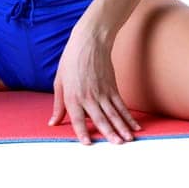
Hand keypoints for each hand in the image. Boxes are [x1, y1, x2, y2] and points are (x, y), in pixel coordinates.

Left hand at [48, 24, 143, 144]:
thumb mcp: (59, 82)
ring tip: (129, 139)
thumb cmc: (71, 61)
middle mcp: (88, 96)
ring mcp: (103, 92)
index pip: (78, 118)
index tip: (88, 144)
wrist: (89, 42)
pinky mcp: (113, 88)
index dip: (82, 131)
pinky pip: (122, 105)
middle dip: (109, 133)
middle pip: (100, 118)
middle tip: (117, 145)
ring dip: (122, 128)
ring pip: (114, 113)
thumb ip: (58, 105)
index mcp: (73, 96)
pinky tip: (135, 127)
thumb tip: (53, 123)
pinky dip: (129, 117)